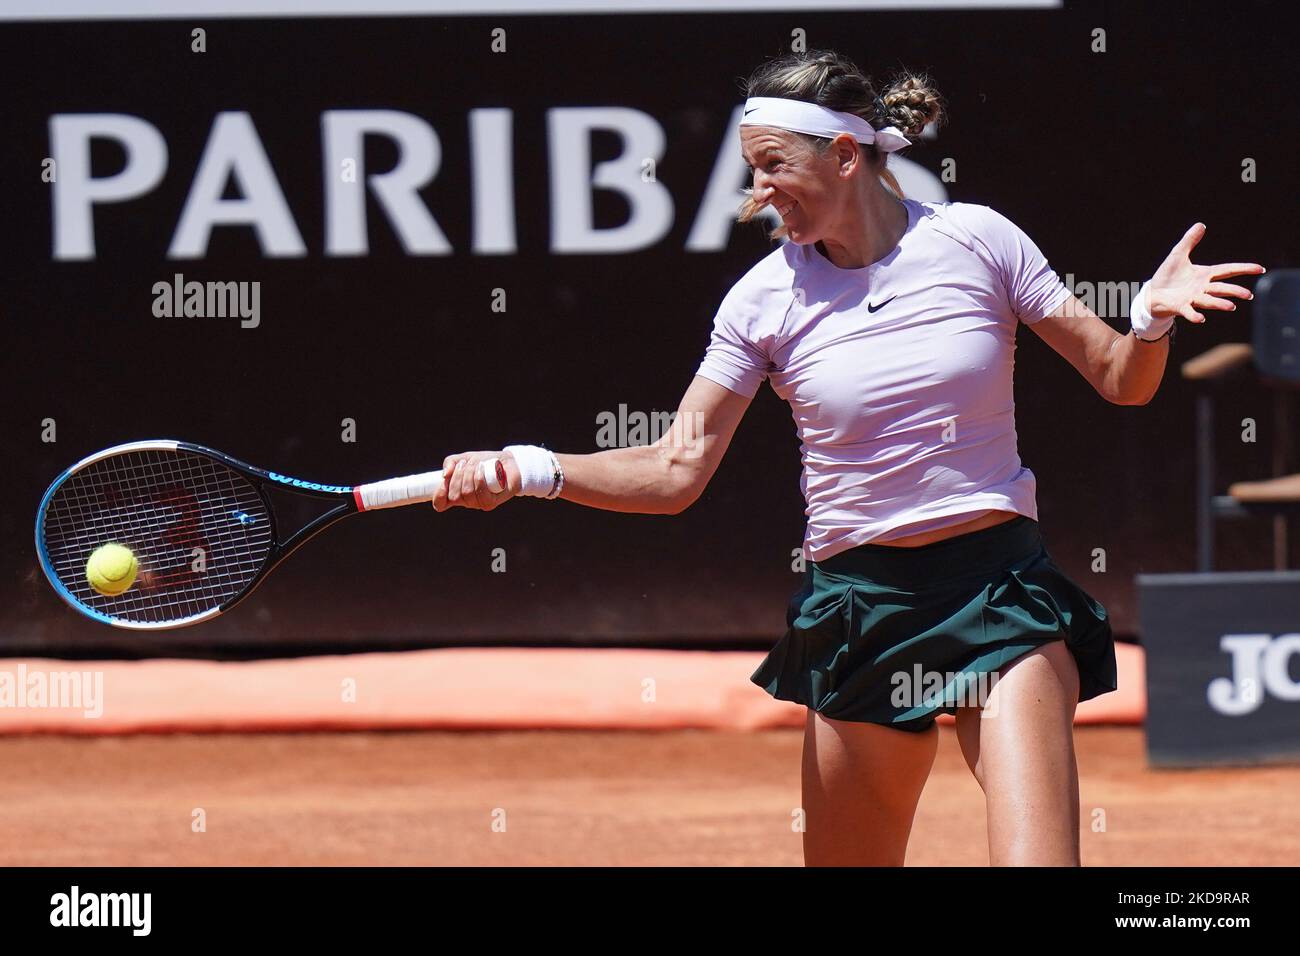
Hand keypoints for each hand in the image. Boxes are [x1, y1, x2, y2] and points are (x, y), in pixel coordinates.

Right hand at [432, 451, 520, 511]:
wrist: (506, 461)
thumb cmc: (484, 462)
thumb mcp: (464, 458)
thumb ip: (450, 463)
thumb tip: (444, 475)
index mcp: (456, 493)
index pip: (440, 504)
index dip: (438, 495)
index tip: (443, 480)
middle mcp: (466, 501)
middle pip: (453, 496)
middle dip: (457, 476)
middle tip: (465, 464)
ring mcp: (478, 503)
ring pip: (466, 493)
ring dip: (468, 474)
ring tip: (475, 464)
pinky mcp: (491, 502)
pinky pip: (481, 494)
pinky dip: (479, 479)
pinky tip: (481, 469)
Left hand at [1147, 223, 1264, 323]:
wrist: (1153, 292)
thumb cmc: (1168, 275)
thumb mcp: (1178, 254)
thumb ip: (1189, 241)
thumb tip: (1201, 225)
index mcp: (1205, 274)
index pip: (1228, 270)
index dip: (1244, 269)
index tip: (1260, 269)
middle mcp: (1202, 288)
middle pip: (1222, 288)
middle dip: (1235, 291)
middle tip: (1249, 295)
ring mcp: (1192, 298)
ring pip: (1209, 301)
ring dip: (1220, 303)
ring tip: (1231, 306)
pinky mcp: (1180, 306)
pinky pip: (1189, 311)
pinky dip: (1195, 315)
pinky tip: (1201, 319)